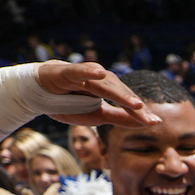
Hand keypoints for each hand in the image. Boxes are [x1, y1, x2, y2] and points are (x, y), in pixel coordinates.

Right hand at [35, 61, 160, 126]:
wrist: (37, 94)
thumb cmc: (70, 102)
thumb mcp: (97, 116)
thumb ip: (121, 118)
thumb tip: (147, 123)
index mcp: (108, 90)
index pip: (127, 102)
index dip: (140, 113)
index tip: (156, 122)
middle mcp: (98, 80)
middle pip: (119, 92)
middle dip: (134, 105)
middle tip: (148, 116)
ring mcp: (82, 75)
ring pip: (104, 83)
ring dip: (120, 92)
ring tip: (134, 103)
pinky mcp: (64, 72)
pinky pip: (78, 71)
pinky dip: (89, 71)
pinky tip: (100, 73)